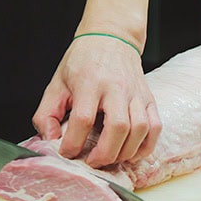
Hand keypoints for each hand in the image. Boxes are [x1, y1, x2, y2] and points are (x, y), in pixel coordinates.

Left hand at [33, 0, 161, 166]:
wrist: (111, 38)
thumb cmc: (82, 62)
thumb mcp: (56, 84)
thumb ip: (46, 114)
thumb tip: (51, 140)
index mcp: (90, 83)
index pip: (83, 119)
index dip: (73, 142)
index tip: (67, 152)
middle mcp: (116, 88)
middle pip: (117, 127)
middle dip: (105, 153)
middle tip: (92, 162)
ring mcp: (136, 94)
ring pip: (139, 129)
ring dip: (125, 152)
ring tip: (110, 158)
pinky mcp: (149, 99)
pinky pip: (155, 127)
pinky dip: (146, 146)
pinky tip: (131, 153)